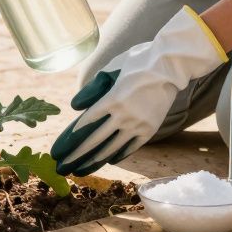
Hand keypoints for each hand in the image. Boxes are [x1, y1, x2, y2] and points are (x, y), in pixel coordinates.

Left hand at [51, 6, 228, 175]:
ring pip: (112, 148)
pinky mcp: (150, 129)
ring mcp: (138, 124)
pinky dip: (118, 155)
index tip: (61, 148)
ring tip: (80, 170)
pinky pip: (131, 147)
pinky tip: (108, 161)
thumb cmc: (138, 61)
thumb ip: (92, 88)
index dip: (72, 137)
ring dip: (94, 161)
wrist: (170, 65)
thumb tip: (75, 107)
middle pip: (95, 141)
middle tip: (62, 167)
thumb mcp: (111, 68)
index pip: (87, 123)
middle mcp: (124, 115)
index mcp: (112, 99)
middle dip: (76, 156)